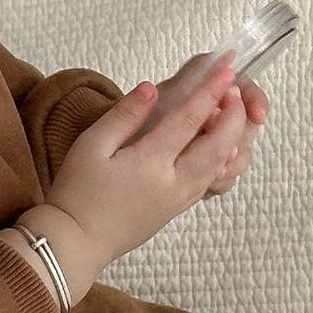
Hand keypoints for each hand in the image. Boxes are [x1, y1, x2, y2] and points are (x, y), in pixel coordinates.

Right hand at [44, 58, 249, 265]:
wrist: (77, 241)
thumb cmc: (77, 192)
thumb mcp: (91, 145)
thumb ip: (124, 115)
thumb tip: (151, 89)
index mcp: (150, 162)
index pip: (189, 119)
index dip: (211, 92)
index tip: (225, 71)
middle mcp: (173, 183)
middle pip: (218, 145)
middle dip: (233, 115)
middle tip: (235, 90)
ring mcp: (179, 199)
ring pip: (220, 165)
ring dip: (232, 137)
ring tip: (232, 113)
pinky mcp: (177, 209)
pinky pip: (210, 181)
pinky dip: (222, 159)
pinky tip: (220, 145)